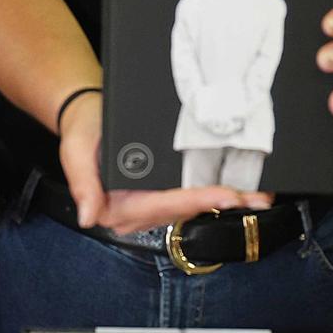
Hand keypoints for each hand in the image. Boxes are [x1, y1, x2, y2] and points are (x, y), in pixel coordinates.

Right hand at [58, 89, 266, 234]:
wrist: (86, 116)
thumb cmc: (82, 130)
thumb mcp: (74, 152)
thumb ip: (82, 186)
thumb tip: (89, 217)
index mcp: (115, 207)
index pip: (162, 205)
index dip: (196, 201)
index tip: (225, 197)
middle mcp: (135, 213)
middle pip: (183, 210)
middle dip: (221, 204)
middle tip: (256, 198)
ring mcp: (150, 207)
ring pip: (191, 207)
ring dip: (225, 202)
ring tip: (258, 196)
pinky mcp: (160, 196)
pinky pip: (189, 198)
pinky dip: (215, 194)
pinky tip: (241, 191)